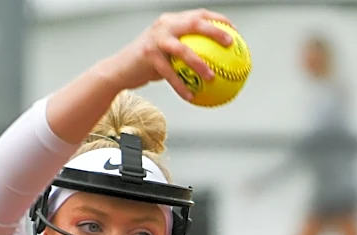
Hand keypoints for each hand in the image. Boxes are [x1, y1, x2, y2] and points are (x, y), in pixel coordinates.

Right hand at [107, 9, 235, 101]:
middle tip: (230, 45)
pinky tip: (191, 97)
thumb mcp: (168, 54)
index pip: (199, 14)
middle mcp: (164, 25)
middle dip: (214, 31)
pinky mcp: (148, 55)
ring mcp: (156, 39)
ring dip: (200, 64)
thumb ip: (186, 53)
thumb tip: (214, 66)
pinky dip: (180, 86)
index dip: (218, 20)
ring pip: (183, 49)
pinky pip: (169, 73)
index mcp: (172, 21)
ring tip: (213, 78)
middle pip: (194, 23)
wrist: (121, 69)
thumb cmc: (148, 64)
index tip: (235, 31)